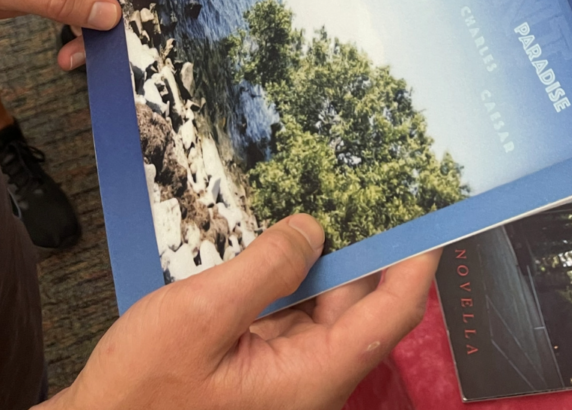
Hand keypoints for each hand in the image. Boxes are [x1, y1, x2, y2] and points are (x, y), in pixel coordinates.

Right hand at [37, 214, 438, 409]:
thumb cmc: (141, 392)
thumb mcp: (200, 316)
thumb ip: (265, 269)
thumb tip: (314, 229)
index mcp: (311, 378)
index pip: (388, 316)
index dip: (414, 263)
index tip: (430, 213)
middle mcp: (308, 379)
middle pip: (355, 306)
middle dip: (360, 245)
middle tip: (358, 182)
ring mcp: (281, 376)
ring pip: (319, 307)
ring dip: (317, 258)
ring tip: (314, 197)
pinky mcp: (255, 370)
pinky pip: (287, 316)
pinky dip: (285, 277)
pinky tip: (271, 241)